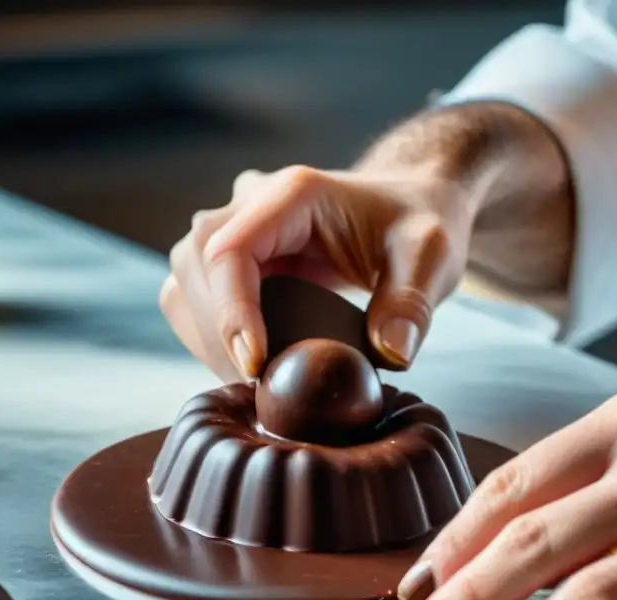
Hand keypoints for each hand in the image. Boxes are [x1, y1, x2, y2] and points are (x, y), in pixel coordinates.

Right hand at [161, 165, 472, 379]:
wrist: (413, 206)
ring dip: (207, 336)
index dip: (231, 310)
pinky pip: (197, 296)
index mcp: (294, 194)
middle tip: (259, 388)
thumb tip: (389, 356)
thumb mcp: (431, 257)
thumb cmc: (421, 223)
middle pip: (195, 264)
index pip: (230, 248)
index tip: (254, 366)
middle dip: (218, 333)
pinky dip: (210, 335)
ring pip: (186, 281)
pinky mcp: (238, 257)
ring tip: (254, 382)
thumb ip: (411, 303)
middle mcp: (253, 202)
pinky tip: (250, 366)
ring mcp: (239, 227)